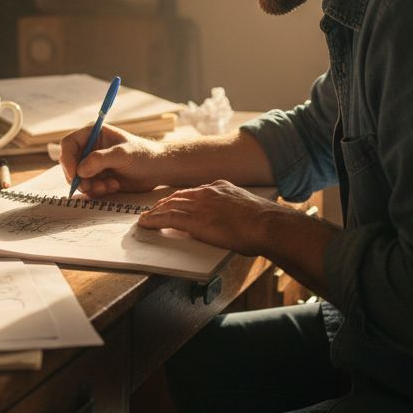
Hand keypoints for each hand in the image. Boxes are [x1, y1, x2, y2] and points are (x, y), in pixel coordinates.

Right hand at [60, 124, 167, 195]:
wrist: (158, 170)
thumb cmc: (144, 155)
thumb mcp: (123, 154)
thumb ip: (101, 159)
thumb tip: (80, 170)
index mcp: (93, 133)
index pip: (68, 144)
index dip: (67, 160)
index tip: (74, 175)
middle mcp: (90, 148)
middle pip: (70, 164)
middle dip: (79, 178)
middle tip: (91, 187)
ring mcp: (93, 164)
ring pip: (78, 179)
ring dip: (90, 186)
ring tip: (110, 186)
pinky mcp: (98, 178)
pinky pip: (88, 188)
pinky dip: (97, 191)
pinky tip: (114, 186)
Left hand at [136, 180, 283, 254]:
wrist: (266, 224)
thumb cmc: (263, 222)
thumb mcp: (246, 210)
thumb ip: (234, 212)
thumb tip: (232, 222)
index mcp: (221, 188)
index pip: (194, 191)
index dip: (181, 198)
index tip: (175, 202)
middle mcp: (207, 192)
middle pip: (178, 196)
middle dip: (164, 203)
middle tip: (153, 209)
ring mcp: (200, 205)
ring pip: (169, 206)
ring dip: (155, 213)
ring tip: (145, 218)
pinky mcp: (194, 220)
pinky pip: (168, 219)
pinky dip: (154, 220)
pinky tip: (145, 224)